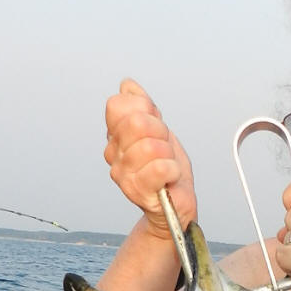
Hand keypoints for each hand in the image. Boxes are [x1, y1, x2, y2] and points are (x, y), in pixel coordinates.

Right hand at [104, 79, 195, 238]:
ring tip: (168, 165)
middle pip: (136, 122)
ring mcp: (122, 173)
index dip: (144, 109)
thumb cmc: (168, 170)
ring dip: (168, 154)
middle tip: (165, 148)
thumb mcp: (159, 131)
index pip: (118, 105)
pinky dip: (173, 170)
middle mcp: (114, 154)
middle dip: (160, 131)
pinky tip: (170, 177)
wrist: (176, 204)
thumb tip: (127, 85)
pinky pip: (160, 168)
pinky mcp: (136, 191)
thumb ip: (143, 108)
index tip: (155, 125)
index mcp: (116, 136)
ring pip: (151, 146)